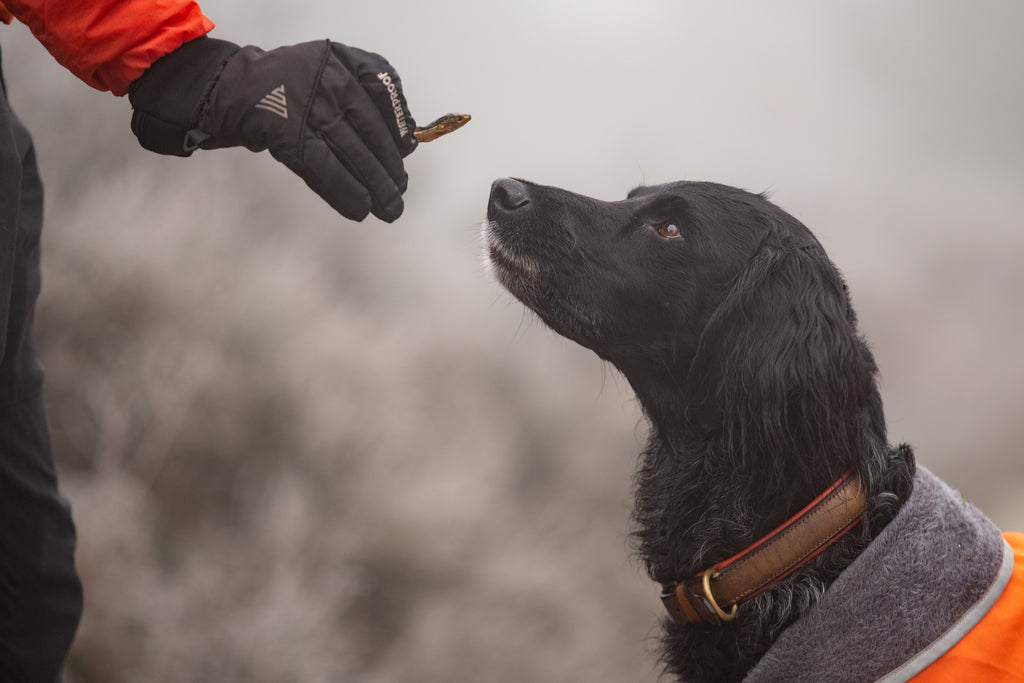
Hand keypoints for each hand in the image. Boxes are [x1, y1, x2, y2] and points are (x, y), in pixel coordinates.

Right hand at [130, 38, 417, 221]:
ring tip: (389, 208)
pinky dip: (345, 192)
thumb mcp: (327, 73)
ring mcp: (307, 106)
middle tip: (399, 191)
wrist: (229, 87)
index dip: (397, 123)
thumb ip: (365, 94)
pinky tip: (360, 209)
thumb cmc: (288, 87)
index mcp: (340, 59)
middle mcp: (327, 78)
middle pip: (369, 129)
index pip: (382, 85)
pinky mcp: (288, 134)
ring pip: (352, 152)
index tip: (406, 150)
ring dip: (375, 186)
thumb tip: (408, 140)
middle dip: (389, 166)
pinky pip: (324, 168)